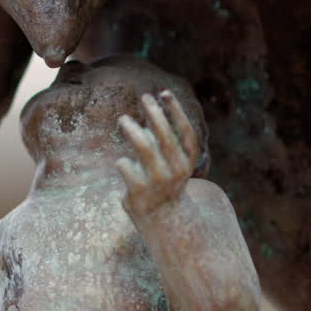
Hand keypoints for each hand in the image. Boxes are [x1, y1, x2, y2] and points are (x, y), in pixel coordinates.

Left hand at [116, 90, 200, 216]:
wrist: (164, 218)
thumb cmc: (165, 179)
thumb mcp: (170, 159)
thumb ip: (161, 137)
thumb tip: (150, 108)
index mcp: (188, 160)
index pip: (185, 132)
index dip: (176, 111)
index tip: (165, 92)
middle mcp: (177, 170)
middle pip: (164, 136)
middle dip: (154, 114)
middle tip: (144, 97)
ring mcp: (158, 181)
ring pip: (144, 148)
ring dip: (132, 130)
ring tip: (122, 119)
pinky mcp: (139, 191)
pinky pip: (126, 165)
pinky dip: (123, 161)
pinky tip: (124, 164)